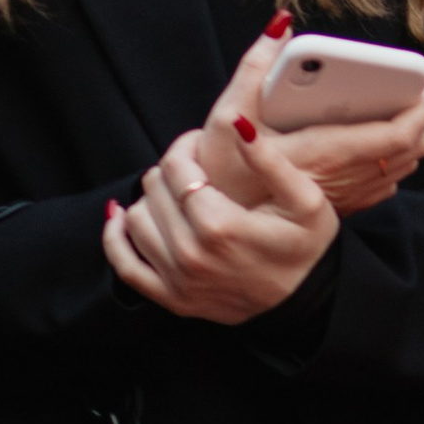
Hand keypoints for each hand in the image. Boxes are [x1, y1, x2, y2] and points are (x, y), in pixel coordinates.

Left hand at [103, 124, 336, 322]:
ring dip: (151, 199)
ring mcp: (179, 280)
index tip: (199, 144)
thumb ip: (270, 161)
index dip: (184, 146)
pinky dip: (115, 239)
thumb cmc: (308, 247)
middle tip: (193, 168)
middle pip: (153, 189)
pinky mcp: (172, 299)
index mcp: (220, 226)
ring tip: (176, 194)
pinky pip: (124, 265)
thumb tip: (236, 123)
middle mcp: (192, 255)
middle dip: (170, 170)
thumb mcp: (305, 200)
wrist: (308, 301)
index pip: (176, 168)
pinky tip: (120, 218)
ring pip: (135, 219)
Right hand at [194, 23, 423, 217]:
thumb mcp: (232, 112)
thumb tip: (281, 25)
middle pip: (412, 148)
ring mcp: (350, 195)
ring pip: (404, 166)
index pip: (399, 134)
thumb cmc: (225, 168)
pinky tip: (373, 135)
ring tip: (397, 104)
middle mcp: (347, 178)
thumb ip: (256, 65)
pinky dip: (392, 156)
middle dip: (420, 115)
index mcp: (328, 153)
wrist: (222, 220)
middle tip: (412, 84)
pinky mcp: (347, 205)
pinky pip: (388, 180)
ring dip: (409, 135)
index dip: (422, 107)